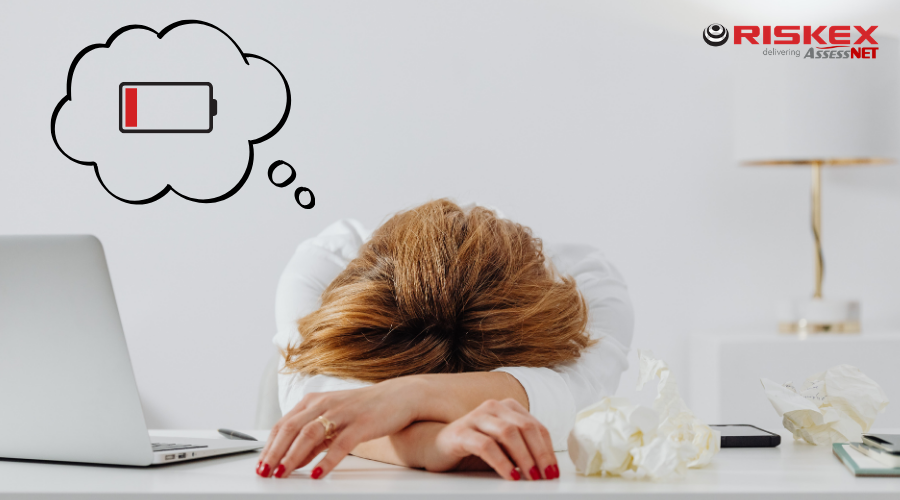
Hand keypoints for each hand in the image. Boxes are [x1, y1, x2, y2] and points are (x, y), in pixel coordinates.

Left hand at [256, 377, 425, 478]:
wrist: (400, 396)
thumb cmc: (365, 409)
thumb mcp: (334, 422)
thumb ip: (314, 440)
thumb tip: (293, 460)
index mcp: (314, 401)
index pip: (283, 424)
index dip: (269, 446)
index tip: (260, 464)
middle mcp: (325, 404)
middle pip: (291, 428)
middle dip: (275, 452)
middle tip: (265, 472)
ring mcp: (343, 412)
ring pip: (310, 434)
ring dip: (293, 456)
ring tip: (283, 473)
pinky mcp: (361, 423)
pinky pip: (340, 444)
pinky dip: (326, 460)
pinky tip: (317, 474)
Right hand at [426, 399, 558, 479]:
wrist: (436, 446)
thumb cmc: (474, 447)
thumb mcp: (503, 447)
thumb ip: (523, 448)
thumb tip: (548, 468)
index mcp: (508, 407)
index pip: (536, 427)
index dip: (548, 450)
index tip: (554, 470)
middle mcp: (493, 407)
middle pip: (525, 428)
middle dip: (540, 454)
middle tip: (546, 476)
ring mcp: (476, 417)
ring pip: (508, 433)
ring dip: (524, 457)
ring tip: (530, 476)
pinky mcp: (461, 432)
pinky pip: (486, 446)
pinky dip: (502, 462)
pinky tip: (510, 475)